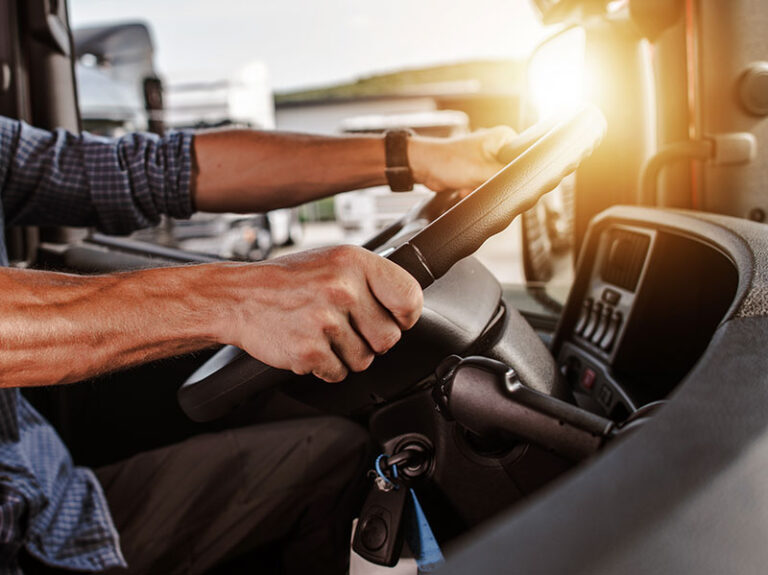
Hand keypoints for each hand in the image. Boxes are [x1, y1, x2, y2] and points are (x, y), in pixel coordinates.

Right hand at [222, 245, 422, 381]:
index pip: (409, 296)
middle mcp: (342, 288)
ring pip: (364, 360)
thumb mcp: (334, 262)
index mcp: (354, 261)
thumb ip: (371, 280)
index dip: (405, 315)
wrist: (239, 297)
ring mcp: (325, 320)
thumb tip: (407, 307)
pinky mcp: (308, 349)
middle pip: (389, 338)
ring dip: (346, 355)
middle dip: (371, 340)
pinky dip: (325, 367)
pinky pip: (338, 373)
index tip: (395, 319)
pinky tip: (310, 345)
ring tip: (322, 334)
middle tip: (346, 328)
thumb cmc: (289, 280)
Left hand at [409, 126, 517, 193]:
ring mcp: (487, 156)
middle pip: (509, 171)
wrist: (424, 167)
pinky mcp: (478, 168)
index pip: (523, 157)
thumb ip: (506, 176)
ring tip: (469, 184)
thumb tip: (522, 182)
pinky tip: (464, 187)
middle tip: (480, 182)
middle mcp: (497, 144)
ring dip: (482, 186)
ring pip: (496, 180)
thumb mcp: (483, 171)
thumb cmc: (448, 162)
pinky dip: (475, 188)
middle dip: (493, 181)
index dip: (516, 171)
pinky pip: (485, 183)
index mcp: (503, 137)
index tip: (501, 179)